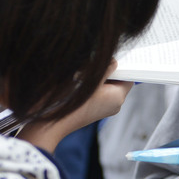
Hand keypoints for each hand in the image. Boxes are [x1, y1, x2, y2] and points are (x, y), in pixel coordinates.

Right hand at [18, 61, 132, 151]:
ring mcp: (102, 108)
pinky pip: (97, 93)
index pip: (129, 77)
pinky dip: (91, 84)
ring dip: (97, 76)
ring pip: (106, 86)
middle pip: (117, 81)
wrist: (49, 123)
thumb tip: (114, 60)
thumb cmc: (68, 101)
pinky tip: (78, 80)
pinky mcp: (92, 110)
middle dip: (108, 70)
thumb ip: (105, 67)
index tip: (113, 55)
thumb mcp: (89, 78)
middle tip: (95, 60)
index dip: (123, 65)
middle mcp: (114, 105)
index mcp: (117, 98)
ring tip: (84, 71)